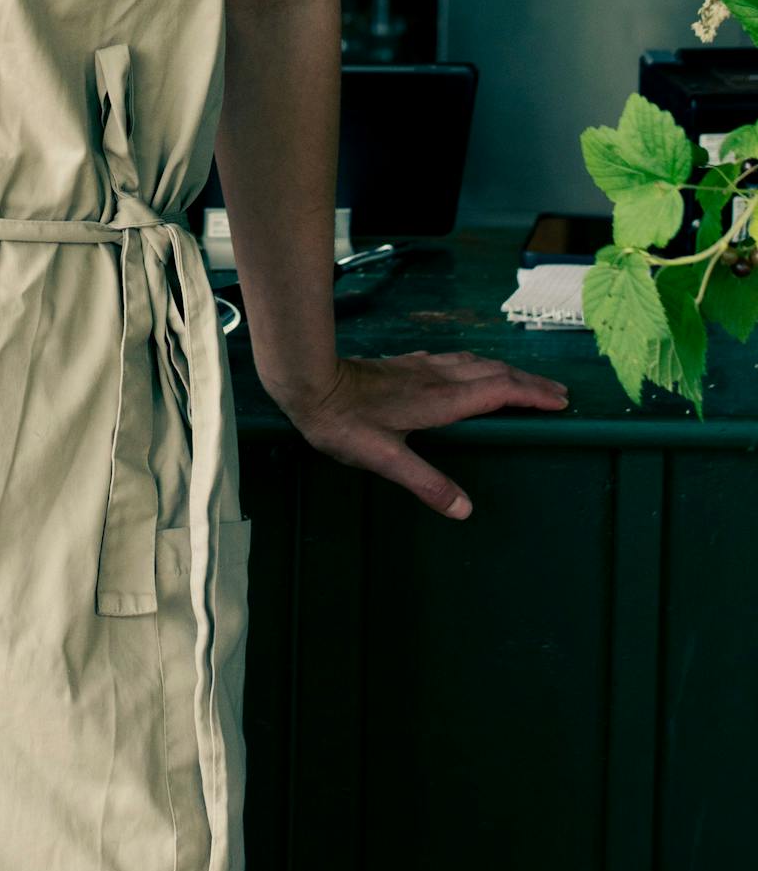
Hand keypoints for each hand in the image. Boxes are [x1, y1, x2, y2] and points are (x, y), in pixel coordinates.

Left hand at [270, 350, 570, 518]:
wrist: (309, 382)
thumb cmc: (344, 423)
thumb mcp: (384, 459)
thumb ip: (425, 482)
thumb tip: (465, 510)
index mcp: (440, 400)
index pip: (498, 392)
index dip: (531, 395)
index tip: (561, 402)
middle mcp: (436, 378)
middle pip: (494, 373)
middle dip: (529, 382)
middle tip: (559, 393)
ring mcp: (420, 367)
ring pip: (474, 362)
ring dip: (505, 371)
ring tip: (524, 382)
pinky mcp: (404, 364)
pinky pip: (453, 360)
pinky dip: (477, 365)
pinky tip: (469, 369)